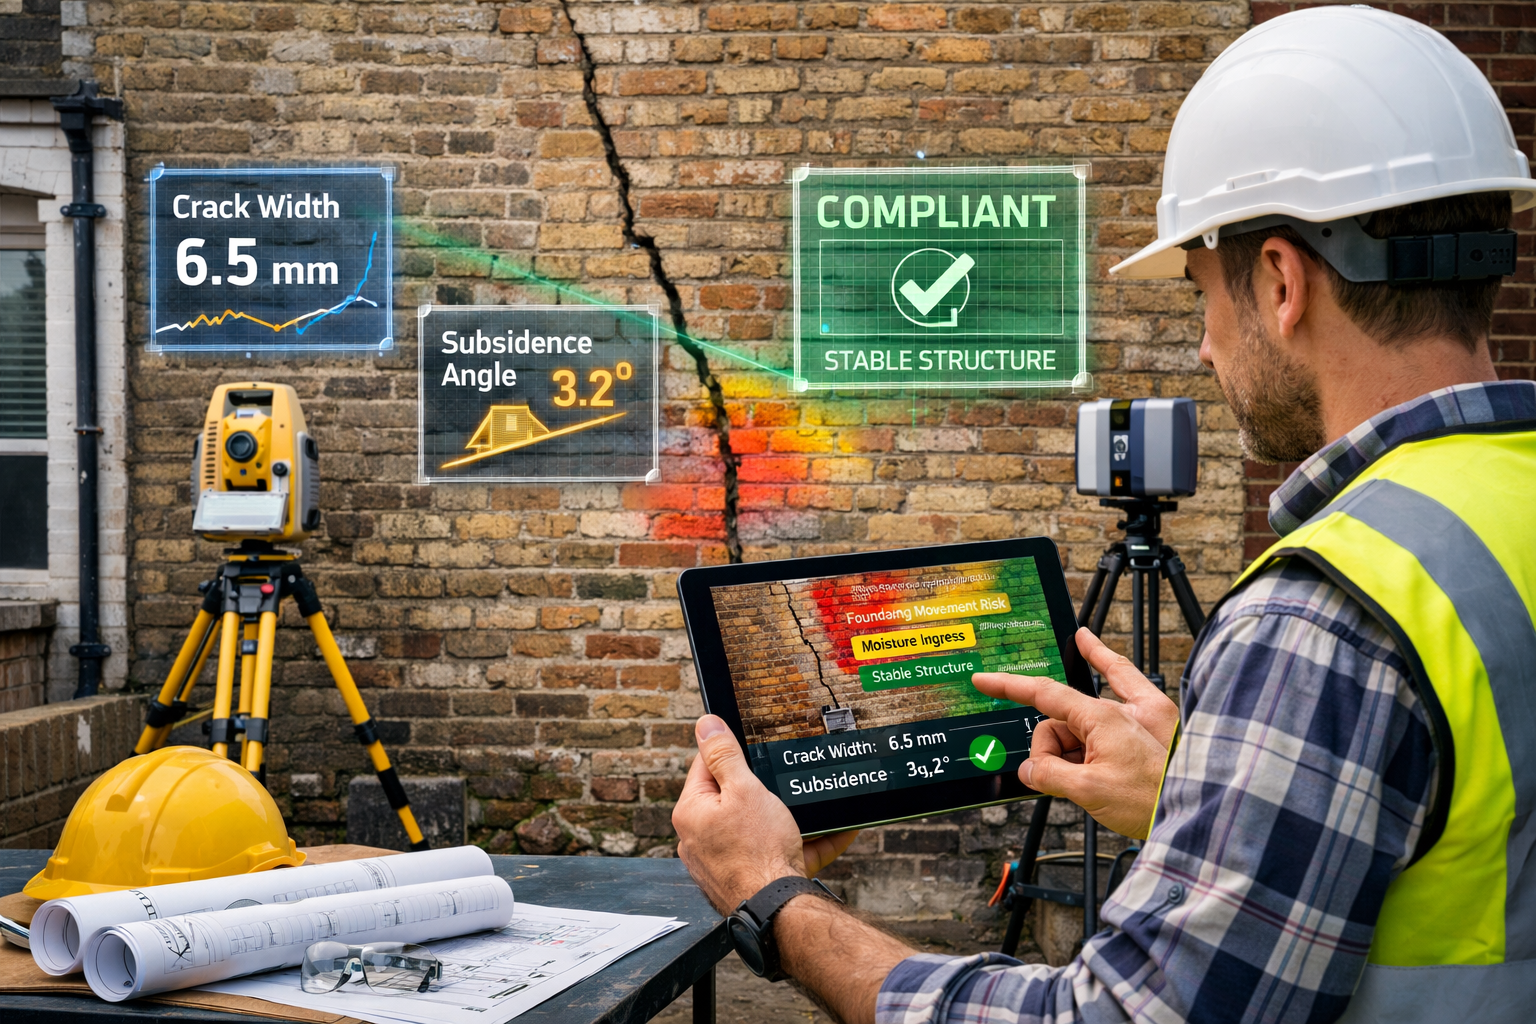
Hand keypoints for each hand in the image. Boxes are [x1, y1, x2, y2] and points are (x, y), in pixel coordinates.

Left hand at [672, 715, 857, 913]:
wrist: (779, 910)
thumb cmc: (757, 851)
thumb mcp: (744, 789)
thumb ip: (724, 755)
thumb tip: (705, 724)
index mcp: (692, 812)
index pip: (705, 767)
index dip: (730, 752)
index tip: (751, 745)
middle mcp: (701, 839)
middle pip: (733, 798)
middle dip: (764, 788)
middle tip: (786, 777)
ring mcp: (724, 862)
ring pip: (760, 828)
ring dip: (789, 817)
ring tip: (816, 805)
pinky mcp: (750, 879)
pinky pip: (778, 854)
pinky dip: (805, 842)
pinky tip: (836, 831)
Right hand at [971, 627, 1177, 837]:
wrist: (1198, 815)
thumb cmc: (1155, 801)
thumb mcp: (1089, 792)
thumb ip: (1050, 775)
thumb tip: (1029, 771)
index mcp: (1102, 718)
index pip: (1044, 694)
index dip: (1009, 686)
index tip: (983, 679)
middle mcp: (1118, 709)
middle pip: (1060, 720)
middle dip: (1049, 749)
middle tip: (1060, 782)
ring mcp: (1135, 714)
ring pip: (1080, 725)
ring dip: (1072, 751)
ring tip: (1091, 782)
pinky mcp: (1150, 721)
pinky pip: (1120, 683)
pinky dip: (1102, 662)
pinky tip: (1086, 641)